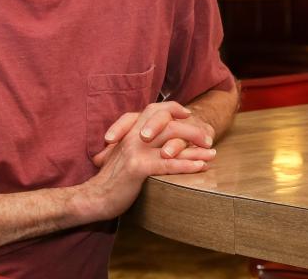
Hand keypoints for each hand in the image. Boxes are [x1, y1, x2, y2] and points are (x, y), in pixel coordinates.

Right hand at [78, 105, 215, 221]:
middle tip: (208, 139)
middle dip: (192, 130)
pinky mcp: (138, 168)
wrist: (94, 198)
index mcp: (130, 131)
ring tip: (213, 153)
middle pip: (168, 123)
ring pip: (172, 141)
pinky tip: (201, 166)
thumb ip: (137, 146)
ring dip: (196, 147)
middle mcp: (133, 136)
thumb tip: (156, 144)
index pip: (155, 110)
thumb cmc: (112, 180)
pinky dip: (187, 164)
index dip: (173, 109)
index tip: (189, 114)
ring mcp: (135, 150)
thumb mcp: (123, 156)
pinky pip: (168, 163)